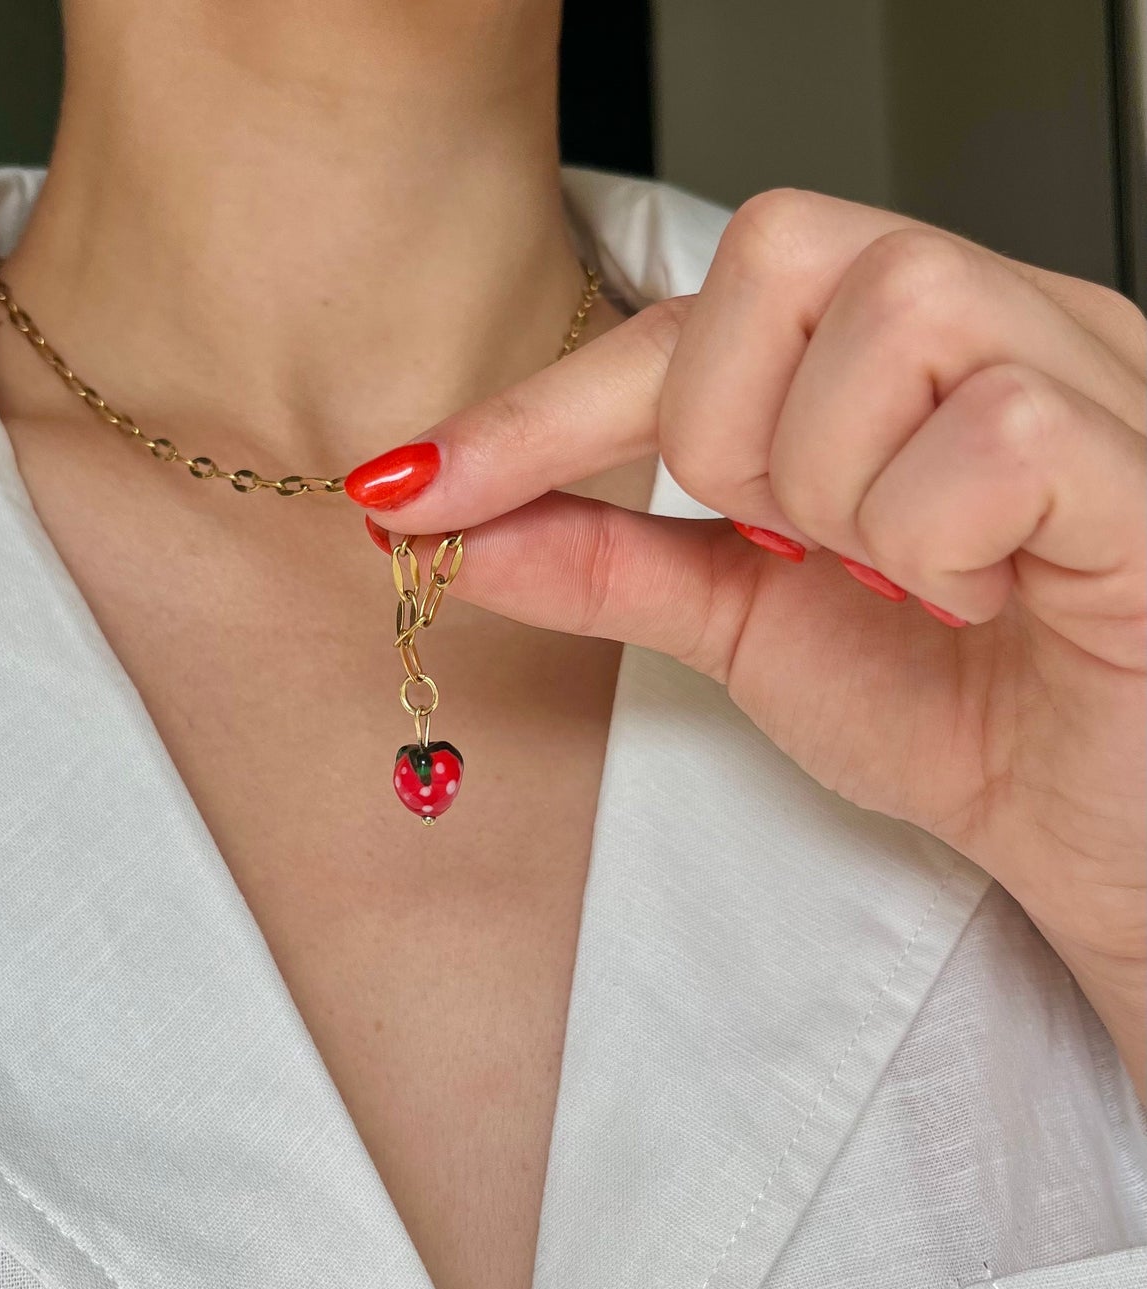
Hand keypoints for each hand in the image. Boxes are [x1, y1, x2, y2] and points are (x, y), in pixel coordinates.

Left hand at [344, 188, 1146, 1095]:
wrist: (1099, 837)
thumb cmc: (958, 713)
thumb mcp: (752, 626)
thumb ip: (615, 564)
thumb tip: (459, 531)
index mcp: (907, 353)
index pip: (695, 312)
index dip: (545, 406)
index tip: (413, 487)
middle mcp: (1004, 323)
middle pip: (790, 248)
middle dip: (732, 428)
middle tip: (792, 541)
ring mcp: (1092, 377)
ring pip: (894, 314)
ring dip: (838, 486)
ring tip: (900, 578)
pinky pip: (996, 430)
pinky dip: (940, 539)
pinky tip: (977, 600)